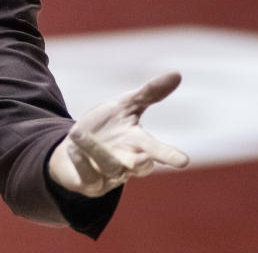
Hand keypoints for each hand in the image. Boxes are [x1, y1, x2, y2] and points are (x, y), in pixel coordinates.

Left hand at [47, 71, 189, 196]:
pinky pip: (87, 176)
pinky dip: (81, 161)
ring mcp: (110, 175)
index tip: (184, 161)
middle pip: (141, 166)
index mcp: (139, 143)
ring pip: (109, 166)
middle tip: (147, 159)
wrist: (76, 144)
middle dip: (143, 163)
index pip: (157, 150)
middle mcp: (128, 162)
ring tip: (78, 131)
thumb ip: (150, 93)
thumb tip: (177, 74)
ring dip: (94, 149)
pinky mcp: (90, 183)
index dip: (169, 155)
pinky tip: (73, 148)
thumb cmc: (108, 125)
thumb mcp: (126, 105)